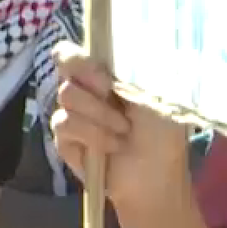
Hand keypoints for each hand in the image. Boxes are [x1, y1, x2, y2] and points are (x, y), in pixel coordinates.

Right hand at [49, 42, 188, 212]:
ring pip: (66, 95)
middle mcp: (82, 90)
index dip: (79, 55)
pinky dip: (94, 135)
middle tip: (116, 98)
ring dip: (100, 114)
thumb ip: (128, 69)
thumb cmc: (163, 133)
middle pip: (64, 64)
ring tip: (124, 131)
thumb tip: (106, 54)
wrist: (158, 176)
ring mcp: (70, 114)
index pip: (71, 51)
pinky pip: (65, 123)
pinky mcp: (63, 139)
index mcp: (102, 74)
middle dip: (95, 82)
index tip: (105, 73)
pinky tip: (113, 146)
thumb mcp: (155, 92)